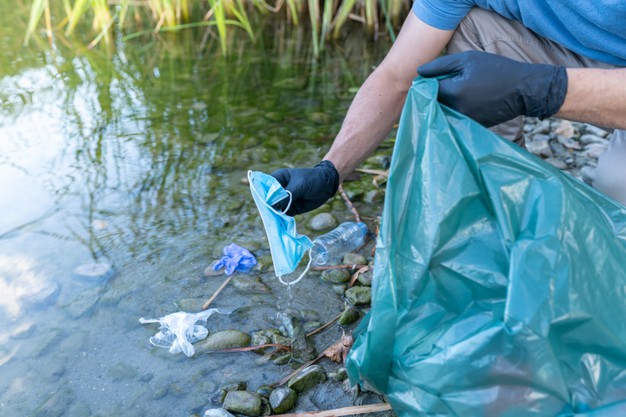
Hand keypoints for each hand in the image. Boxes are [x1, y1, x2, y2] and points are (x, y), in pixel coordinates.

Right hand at [271, 160, 339, 215]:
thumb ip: (287, 195)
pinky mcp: (290, 208)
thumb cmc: (313, 180)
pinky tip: (283, 221)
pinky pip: (283, 214)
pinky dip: (283, 218)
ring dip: (275, 214)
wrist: (327, 186)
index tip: (265, 204)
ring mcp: (284, 199)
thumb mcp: (300, 186)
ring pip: (275, 208)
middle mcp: (278, 189)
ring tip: (276, 218)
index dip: (263, 195)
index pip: (265, 187)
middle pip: (268, 199)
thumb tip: (274, 205)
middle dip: (268, 207)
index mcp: (278, 178)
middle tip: (270, 213)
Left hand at [418, 51, 567, 126]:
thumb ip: (440, 65)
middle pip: (434, 102)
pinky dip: (454, 110)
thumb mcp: (468, 59)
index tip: (432, 77)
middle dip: (434, 93)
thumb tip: (419, 72)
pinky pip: (454, 118)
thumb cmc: (496, 69)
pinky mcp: (470, 126)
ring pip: (443, 111)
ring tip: (457, 91)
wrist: (523, 90)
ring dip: (444, 102)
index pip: (427, 89)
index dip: (427, 82)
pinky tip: (466, 100)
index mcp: (454, 91)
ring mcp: (463, 120)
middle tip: (445, 83)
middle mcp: (456, 109)